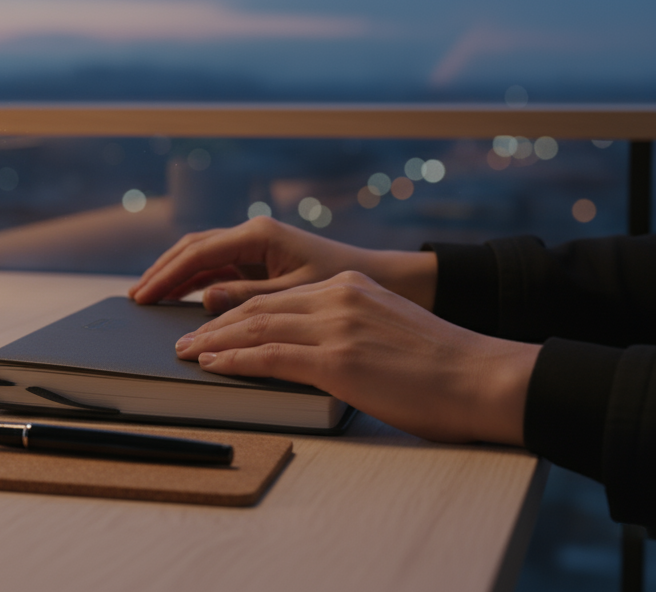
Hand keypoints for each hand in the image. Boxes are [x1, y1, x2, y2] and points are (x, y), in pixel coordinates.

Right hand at [129, 216, 436, 312]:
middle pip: (193, 249)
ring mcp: (259, 246)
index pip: (197, 253)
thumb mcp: (297, 295)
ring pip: (204, 257)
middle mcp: (256, 235)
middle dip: (162, 272)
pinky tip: (183, 300)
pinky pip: (221, 268)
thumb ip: (249, 297)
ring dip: (176, 276)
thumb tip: (204, 300)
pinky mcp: (266, 261)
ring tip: (150, 299)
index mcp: (260, 235)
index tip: (142, 297)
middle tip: (136, 298)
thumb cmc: (350, 284)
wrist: (392, 280)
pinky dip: (197, 282)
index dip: (165, 276)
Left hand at [173, 271, 539, 444]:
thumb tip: (312, 346)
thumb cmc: (442, 367)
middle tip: (182, 338)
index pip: (276, 297)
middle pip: (256, 307)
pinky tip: (211, 366)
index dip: (235, 308)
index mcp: (348, 287)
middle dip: (212, 323)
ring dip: (211, 342)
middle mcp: (337, 298)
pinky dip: (232, 360)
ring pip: (254, 328)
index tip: (209, 321)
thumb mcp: (386, 328)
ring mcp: (335, 327)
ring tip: (185, 353)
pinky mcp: (336, 360)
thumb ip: (346, 326)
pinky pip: (268, 356)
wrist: (484, 378)